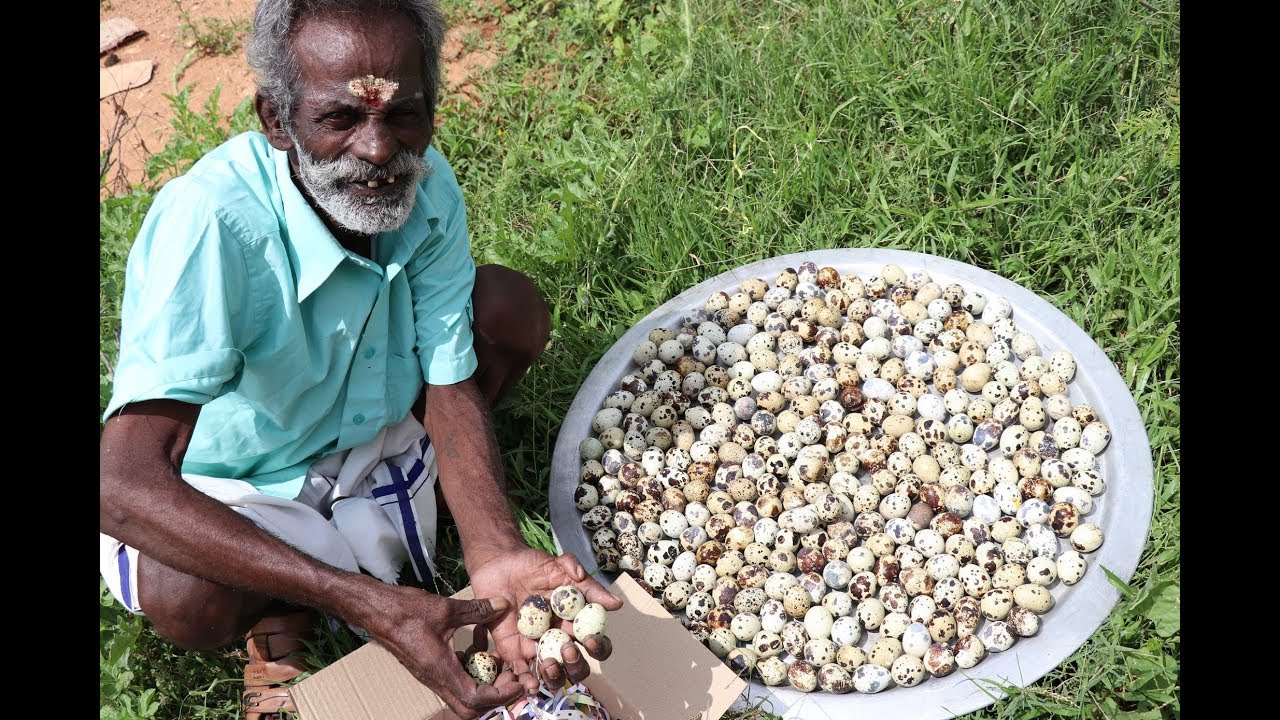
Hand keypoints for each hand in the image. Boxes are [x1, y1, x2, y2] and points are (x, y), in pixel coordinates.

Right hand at [358, 584, 526, 718]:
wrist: (376, 612)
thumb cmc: (406, 611)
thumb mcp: (446, 608)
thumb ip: (477, 609)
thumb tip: (504, 605)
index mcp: (440, 670)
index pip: (475, 699)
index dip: (500, 695)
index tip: (517, 681)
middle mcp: (436, 678)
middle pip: (469, 708)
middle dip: (494, 697)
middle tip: (509, 675)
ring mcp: (432, 675)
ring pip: (462, 694)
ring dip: (484, 682)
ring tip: (497, 658)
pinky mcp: (430, 667)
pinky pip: (455, 678)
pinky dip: (471, 668)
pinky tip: (476, 643)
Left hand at [468, 547, 622, 688]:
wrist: (500, 563)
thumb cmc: (534, 565)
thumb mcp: (562, 568)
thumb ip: (587, 584)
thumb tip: (616, 604)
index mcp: (575, 622)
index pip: (595, 642)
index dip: (599, 646)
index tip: (591, 638)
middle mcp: (559, 638)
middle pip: (577, 665)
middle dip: (576, 664)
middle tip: (568, 648)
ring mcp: (536, 646)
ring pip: (553, 674)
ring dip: (555, 676)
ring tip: (548, 663)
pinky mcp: (514, 650)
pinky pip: (522, 672)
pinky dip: (527, 682)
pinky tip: (530, 685)